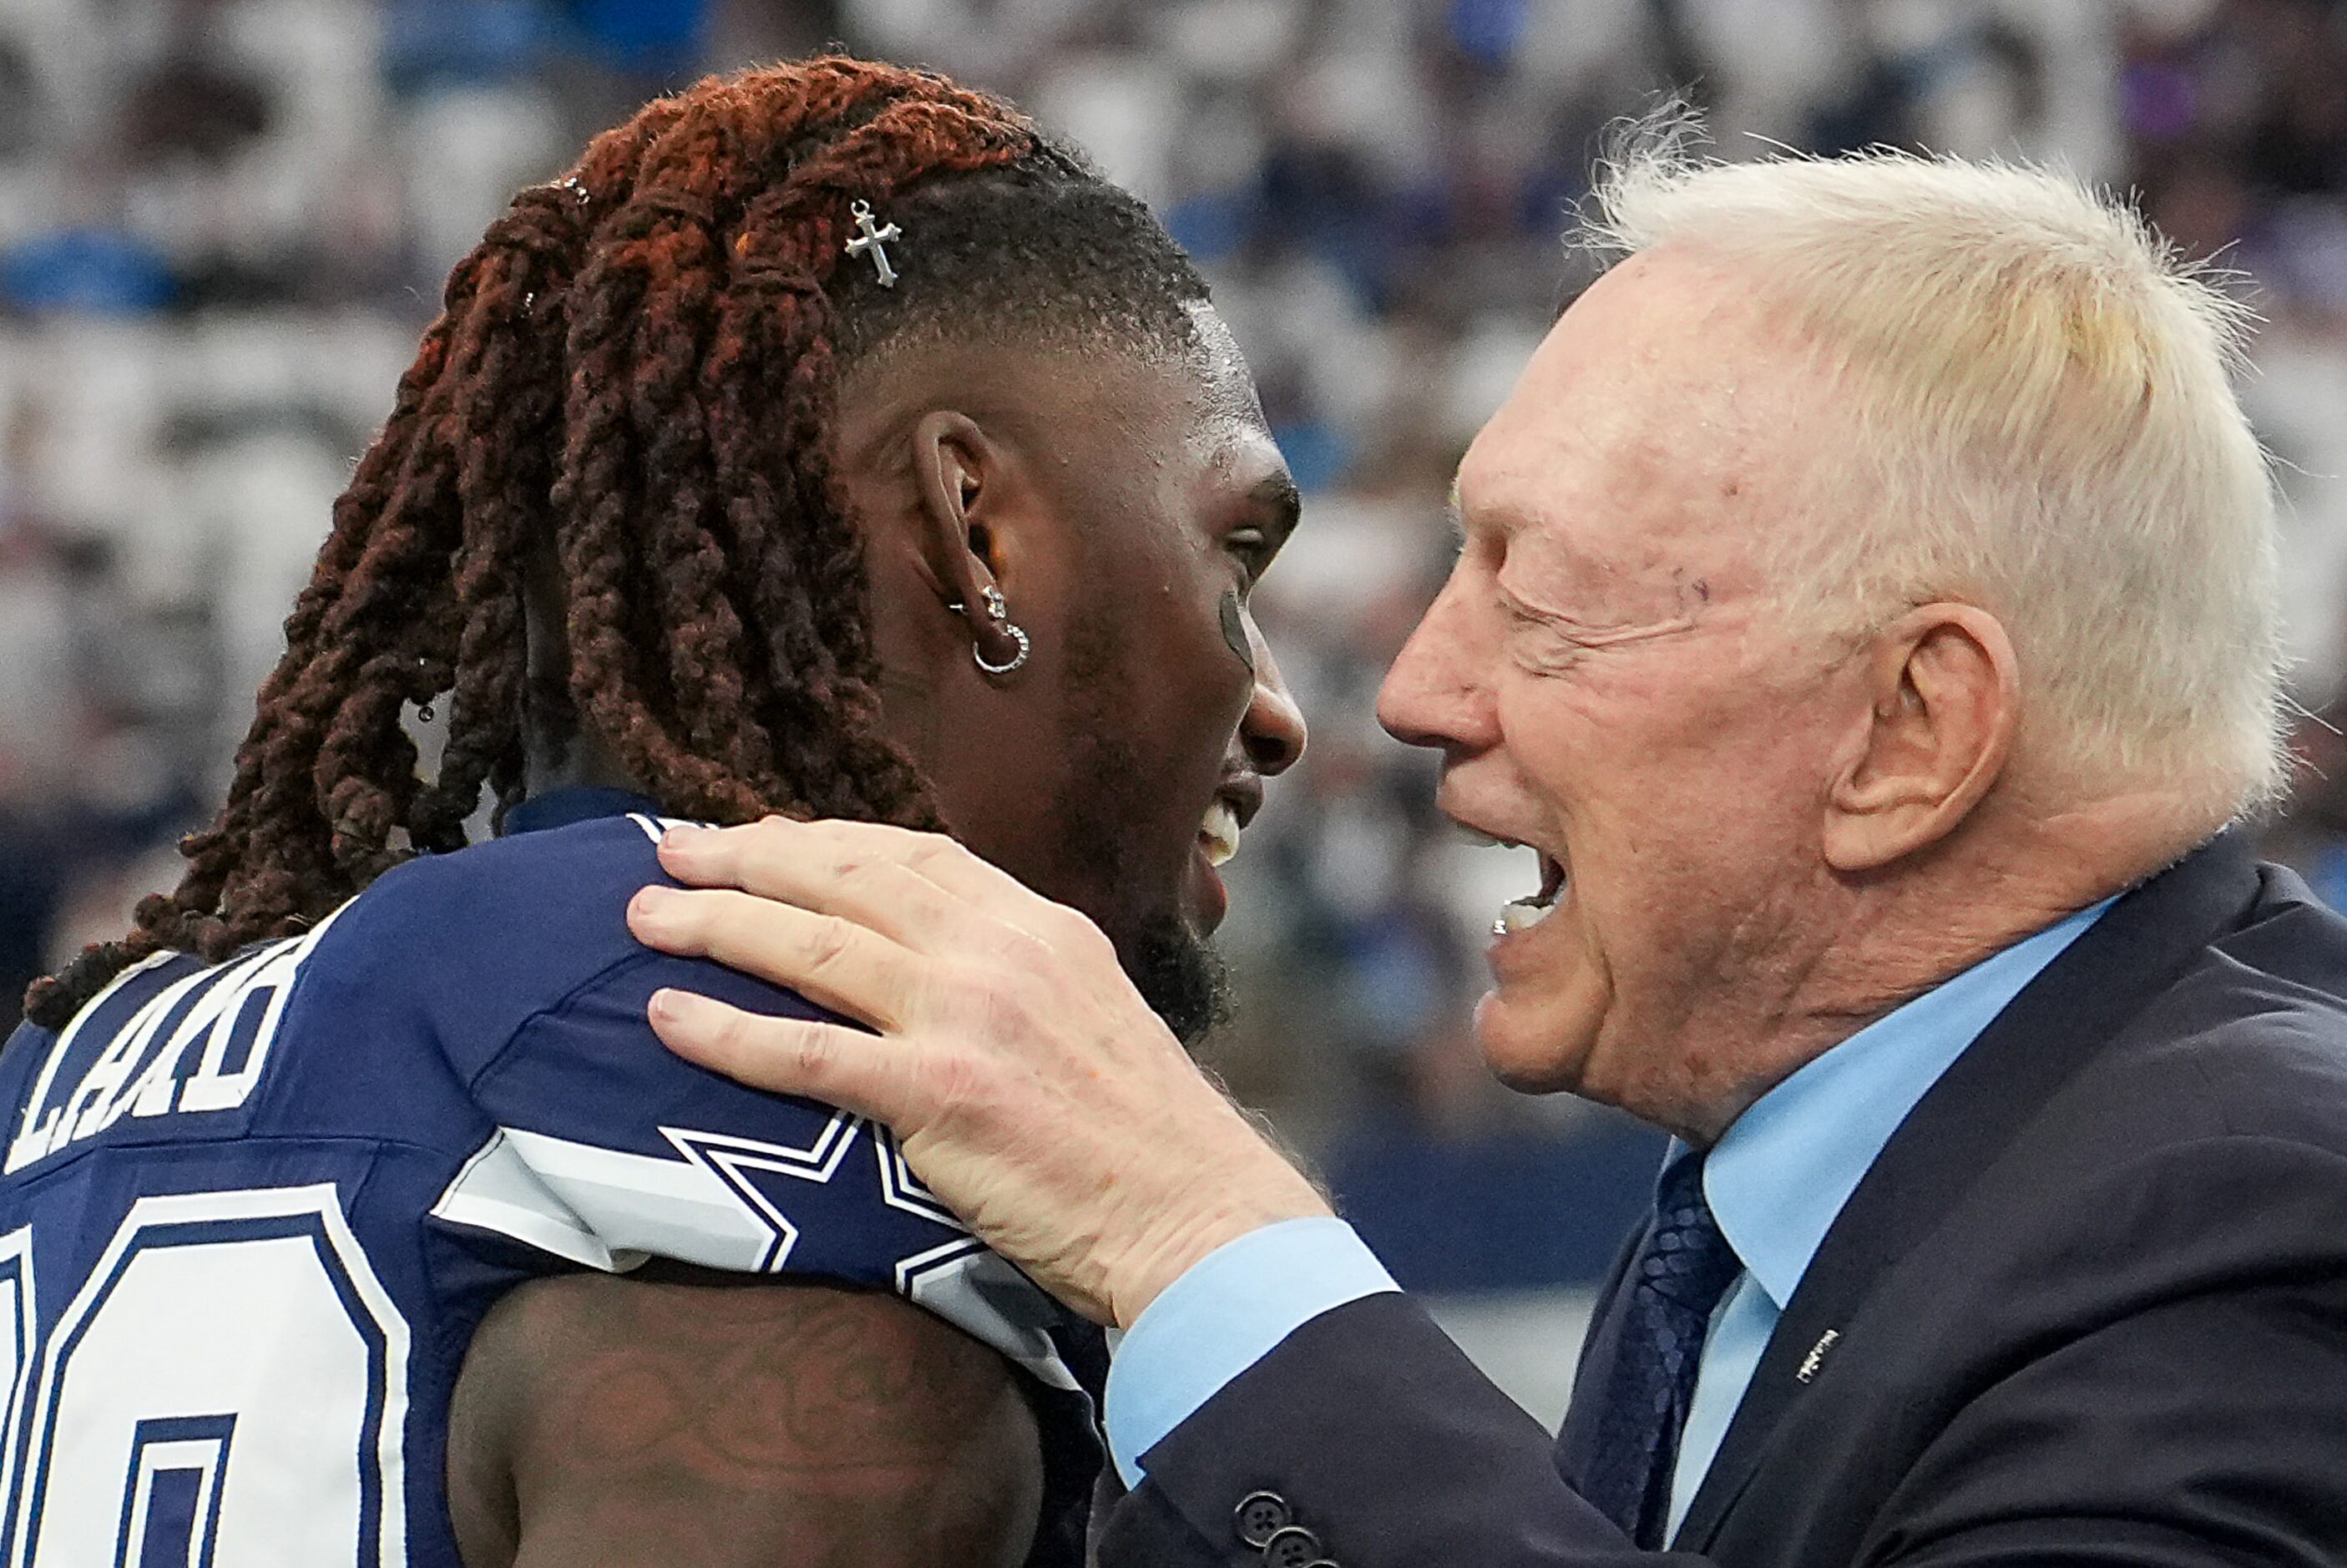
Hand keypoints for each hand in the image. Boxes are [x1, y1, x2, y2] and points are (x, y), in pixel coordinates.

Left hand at [625, 817, 1332, 1327]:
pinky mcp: (938, 1095)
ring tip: (645, 916)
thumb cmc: (1144, 1138)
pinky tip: (669, 1016)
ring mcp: (968, 1017)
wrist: (1194, 1214)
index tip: (757, 838)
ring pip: (814, 947)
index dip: (818, 840)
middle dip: (746, 857)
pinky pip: (806, 1053)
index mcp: (1041, 927)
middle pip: (847, 878)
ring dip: (717, 923)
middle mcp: (1001, 952)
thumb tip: (933, 967)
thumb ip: (1016, 977)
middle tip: (668, 851)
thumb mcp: (1092, 1014)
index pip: (910, 855)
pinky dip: (728, 1030)